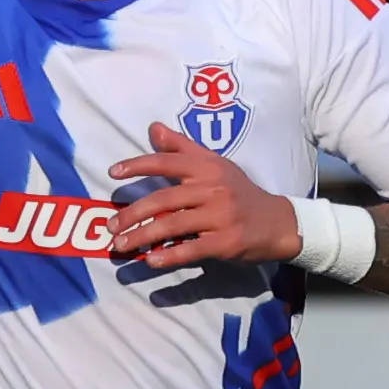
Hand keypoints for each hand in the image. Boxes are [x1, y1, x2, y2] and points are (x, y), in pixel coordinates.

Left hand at [107, 123, 303, 270]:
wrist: (277, 222)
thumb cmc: (240, 192)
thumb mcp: (215, 164)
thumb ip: (182, 147)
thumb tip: (152, 128)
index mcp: (207, 167)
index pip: (166, 162)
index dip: (137, 165)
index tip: (113, 174)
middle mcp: (212, 189)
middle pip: (163, 199)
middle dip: (132, 213)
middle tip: (111, 225)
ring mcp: (219, 216)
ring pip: (172, 225)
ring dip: (142, 236)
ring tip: (121, 245)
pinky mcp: (225, 242)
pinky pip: (191, 249)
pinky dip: (169, 256)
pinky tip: (151, 260)